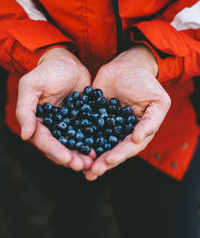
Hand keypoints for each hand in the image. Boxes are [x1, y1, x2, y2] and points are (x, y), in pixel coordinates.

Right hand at [16, 47, 92, 170]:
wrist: (68, 62)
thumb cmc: (47, 71)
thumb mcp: (31, 85)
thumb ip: (25, 109)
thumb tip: (25, 135)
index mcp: (38, 122)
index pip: (45, 141)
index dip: (55, 151)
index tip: (67, 159)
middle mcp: (53, 127)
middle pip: (61, 147)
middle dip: (72, 158)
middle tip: (84, 166)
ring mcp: (69, 124)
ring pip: (75, 144)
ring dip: (83, 155)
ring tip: (94, 162)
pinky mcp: (83, 119)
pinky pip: (88, 133)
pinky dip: (94, 142)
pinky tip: (102, 148)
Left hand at [84, 45, 170, 179]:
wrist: (128, 65)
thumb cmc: (146, 83)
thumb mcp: (157, 101)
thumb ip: (151, 121)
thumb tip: (137, 139)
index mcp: (137, 132)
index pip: (128, 148)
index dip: (119, 155)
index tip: (108, 161)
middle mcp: (120, 132)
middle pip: (111, 150)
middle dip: (101, 162)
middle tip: (91, 172)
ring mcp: (105, 125)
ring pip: (96, 143)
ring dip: (88, 156)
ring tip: (79, 167)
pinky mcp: (92, 115)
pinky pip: (84, 127)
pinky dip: (77, 137)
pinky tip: (69, 145)